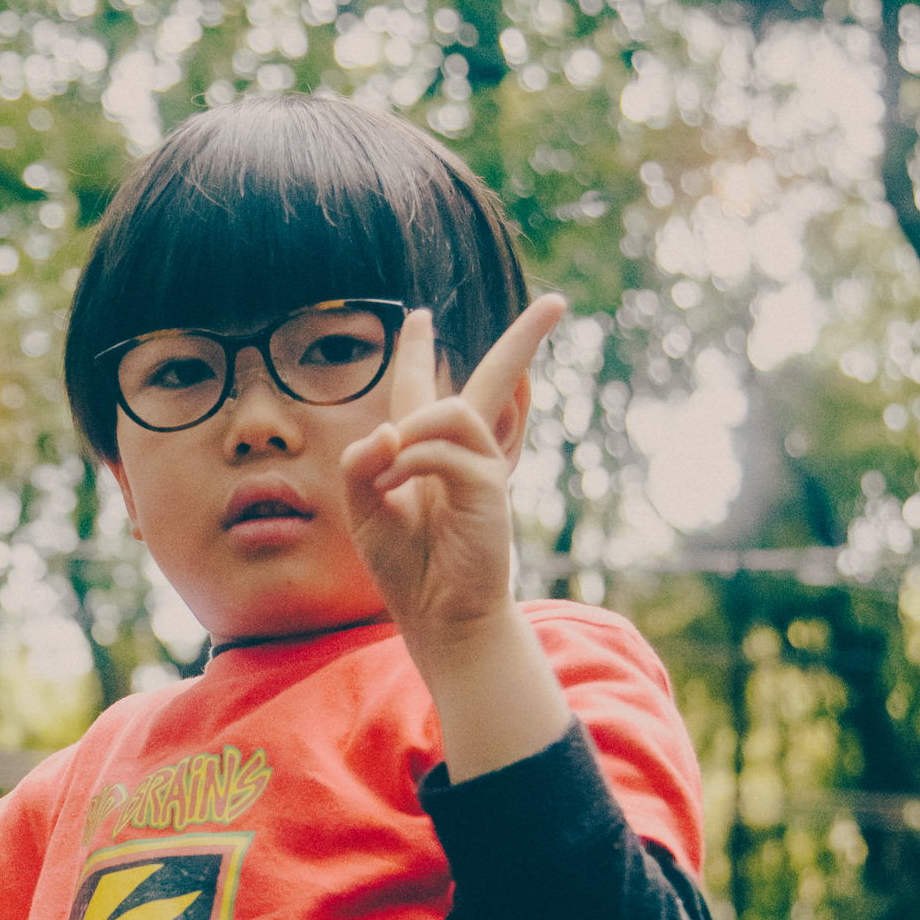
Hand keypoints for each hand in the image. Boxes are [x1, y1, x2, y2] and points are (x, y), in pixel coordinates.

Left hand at [339, 297, 564, 655]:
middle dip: (525, 339)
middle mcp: (462, 453)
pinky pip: (444, 451)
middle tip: (557, 303)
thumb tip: (387, 431)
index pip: (424, 389)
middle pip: (496, 379)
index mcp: (428, 453)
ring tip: (386, 476)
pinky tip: (393, 490)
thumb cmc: (405, 568)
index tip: (417, 316)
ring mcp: (483, 469)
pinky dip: (411, 462)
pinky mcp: (489, 490)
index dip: (418, 352)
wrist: (438, 616)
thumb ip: (361, 467)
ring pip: (454, 410)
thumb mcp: (363, 513)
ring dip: (409, 434)